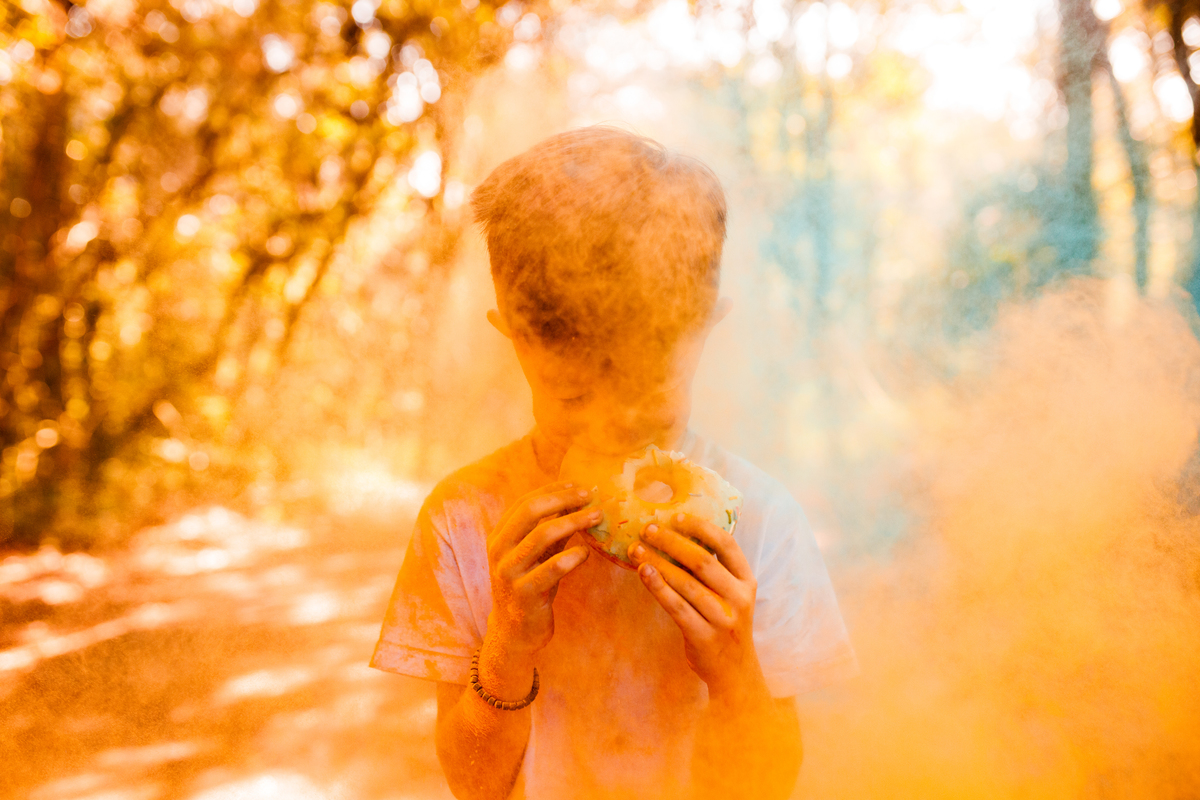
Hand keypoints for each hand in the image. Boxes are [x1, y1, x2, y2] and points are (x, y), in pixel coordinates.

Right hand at [486, 482, 597, 657]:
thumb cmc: (530, 586)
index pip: (525, 501)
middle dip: (563, 499)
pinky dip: (571, 557)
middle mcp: (499, 550)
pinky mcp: (523, 594)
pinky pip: (550, 569)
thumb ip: (551, 529)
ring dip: (573, 522)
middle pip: (530, 511)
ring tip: (596, 517)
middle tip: (590, 497)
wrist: (515, 631)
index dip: (554, 490)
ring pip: (540, 535)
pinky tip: (586, 552)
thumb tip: (576, 500)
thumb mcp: (538, 554)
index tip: (580, 486)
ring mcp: (508, 572)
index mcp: (500, 536)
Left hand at [628, 513, 764, 699]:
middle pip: (702, 560)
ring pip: (685, 583)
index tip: (674, 516)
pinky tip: (643, 572)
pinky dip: (658, 587)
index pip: (726, 544)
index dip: (699, 527)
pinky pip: (676, 606)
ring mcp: (723, 618)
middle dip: (671, 541)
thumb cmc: (725, 624)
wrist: (735, 672)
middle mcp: (739, 598)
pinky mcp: (704, 636)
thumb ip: (713, 571)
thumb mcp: (731, 595)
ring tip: (636, 549)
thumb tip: (676, 535)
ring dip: (658, 562)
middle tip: (648, 528)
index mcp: (747, 581)